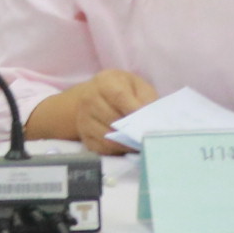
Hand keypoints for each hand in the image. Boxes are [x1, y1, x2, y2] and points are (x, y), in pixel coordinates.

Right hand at [27, 68, 158, 154]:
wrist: (94, 96)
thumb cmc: (123, 90)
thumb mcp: (137, 86)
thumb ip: (146, 98)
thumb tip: (150, 118)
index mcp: (104, 82)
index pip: (118, 96)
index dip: (134, 110)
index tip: (148, 120)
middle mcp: (89, 99)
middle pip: (112, 119)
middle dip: (132, 129)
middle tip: (147, 135)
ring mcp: (84, 118)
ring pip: (107, 136)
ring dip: (126, 142)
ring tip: (140, 142)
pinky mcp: (84, 136)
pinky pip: (102, 148)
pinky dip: (117, 150)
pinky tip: (127, 145)